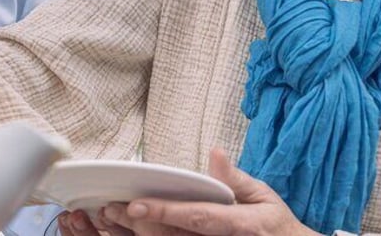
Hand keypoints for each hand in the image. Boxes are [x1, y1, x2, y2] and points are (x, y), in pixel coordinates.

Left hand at [59, 148, 319, 235]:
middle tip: (108, 210)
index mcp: (239, 225)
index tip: (136, 206)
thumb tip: (216, 153)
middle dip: (139, 227)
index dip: (166, 212)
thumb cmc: (273, 224)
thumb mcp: (264, 196)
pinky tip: (124, 234)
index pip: (197, 218)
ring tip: (107, 222)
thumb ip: (236, 178)